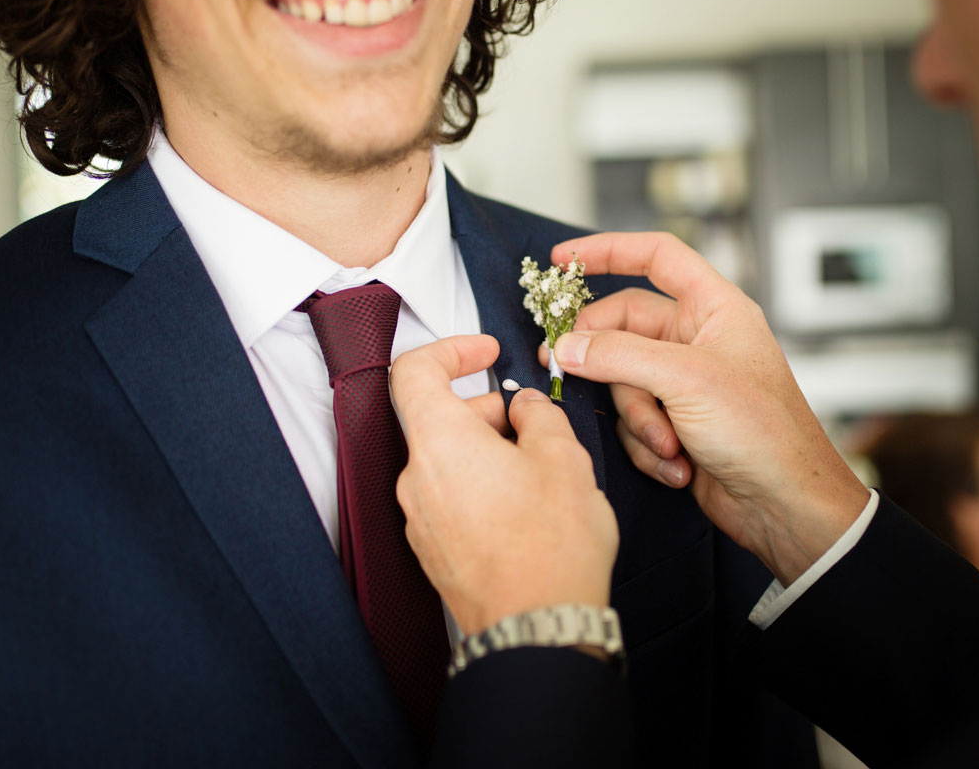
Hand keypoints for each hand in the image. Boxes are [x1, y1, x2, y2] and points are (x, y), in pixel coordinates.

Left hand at [391, 335, 618, 635]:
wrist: (536, 628)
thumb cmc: (549, 548)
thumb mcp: (563, 459)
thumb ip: (540, 416)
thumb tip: (527, 409)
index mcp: (440, 442)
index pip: (414, 371)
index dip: (451, 349)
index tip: (484, 351)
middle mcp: (417, 478)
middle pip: (437, 419)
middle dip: (486, 410)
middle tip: (533, 424)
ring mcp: (420, 518)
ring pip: (446, 460)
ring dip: (487, 450)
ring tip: (539, 470)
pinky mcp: (432, 550)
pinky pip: (450, 498)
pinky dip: (481, 485)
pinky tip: (525, 505)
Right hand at [543, 232, 868, 584]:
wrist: (785, 504)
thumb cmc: (763, 431)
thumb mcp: (685, 380)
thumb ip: (617, 355)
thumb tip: (566, 346)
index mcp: (715, 308)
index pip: (656, 256)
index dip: (607, 250)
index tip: (560, 259)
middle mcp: (699, 339)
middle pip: (623, 328)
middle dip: (607, 364)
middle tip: (568, 370)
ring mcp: (685, 383)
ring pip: (623, 381)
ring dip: (639, 419)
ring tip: (669, 443)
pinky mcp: (677, 423)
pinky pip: (635, 420)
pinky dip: (648, 446)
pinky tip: (677, 467)